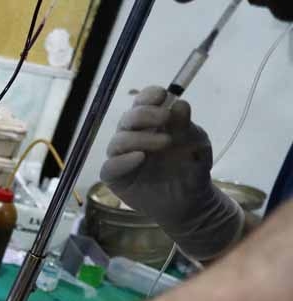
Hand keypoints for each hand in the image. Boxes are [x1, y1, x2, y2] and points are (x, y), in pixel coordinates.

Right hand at [101, 87, 243, 260]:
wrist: (191, 200)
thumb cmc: (192, 167)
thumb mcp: (196, 143)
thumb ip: (185, 125)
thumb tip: (178, 103)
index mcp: (152, 123)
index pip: (142, 103)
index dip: (148, 96)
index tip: (162, 95)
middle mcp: (134, 136)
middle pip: (127, 118)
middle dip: (144, 114)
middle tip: (165, 118)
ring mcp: (123, 157)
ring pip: (118, 140)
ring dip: (139, 137)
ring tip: (164, 143)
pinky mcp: (116, 178)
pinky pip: (110, 166)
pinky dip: (123, 161)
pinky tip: (140, 158)